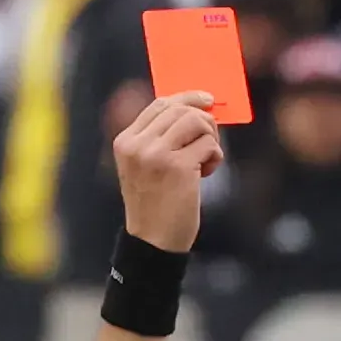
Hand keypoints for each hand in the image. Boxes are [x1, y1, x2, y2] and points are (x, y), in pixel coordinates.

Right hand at [114, 92, 224, 251]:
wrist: (153, 242)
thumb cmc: (155, 204)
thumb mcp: (145, 167)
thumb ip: (160, 138)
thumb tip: (196, 108)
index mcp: (126, 141)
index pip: (160, 104)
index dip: (187, 98)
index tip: (206, 100)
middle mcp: (138, 145)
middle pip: (181, 109)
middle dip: (204, 121)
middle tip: (210, 141)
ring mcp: (156, 155)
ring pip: (196, 121)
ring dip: (210, 138)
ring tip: (206, 159)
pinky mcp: (178, 167)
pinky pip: (208, 145)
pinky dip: (214, 157)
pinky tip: (205, 173)